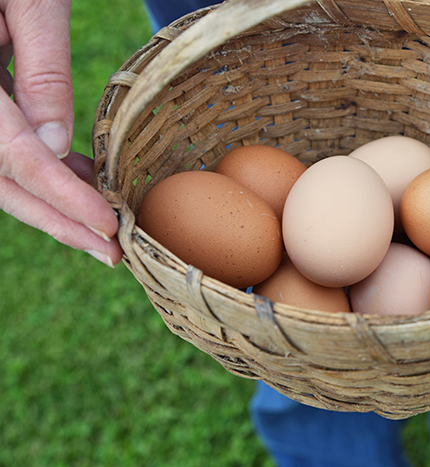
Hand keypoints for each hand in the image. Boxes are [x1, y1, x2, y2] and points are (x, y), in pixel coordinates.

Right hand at [0, 0, 120, 266]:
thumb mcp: (29, 1)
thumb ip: (42, 69)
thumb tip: (57, 146)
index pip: (13, 156)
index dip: (62, 198)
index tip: (108, 227)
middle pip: (0, 178)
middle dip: (57, 220)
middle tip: (108, 253)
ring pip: (0, 167)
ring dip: (52, 200)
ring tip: (103, 224)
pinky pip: (4, 143)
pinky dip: (44, 166)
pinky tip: (83, 178)